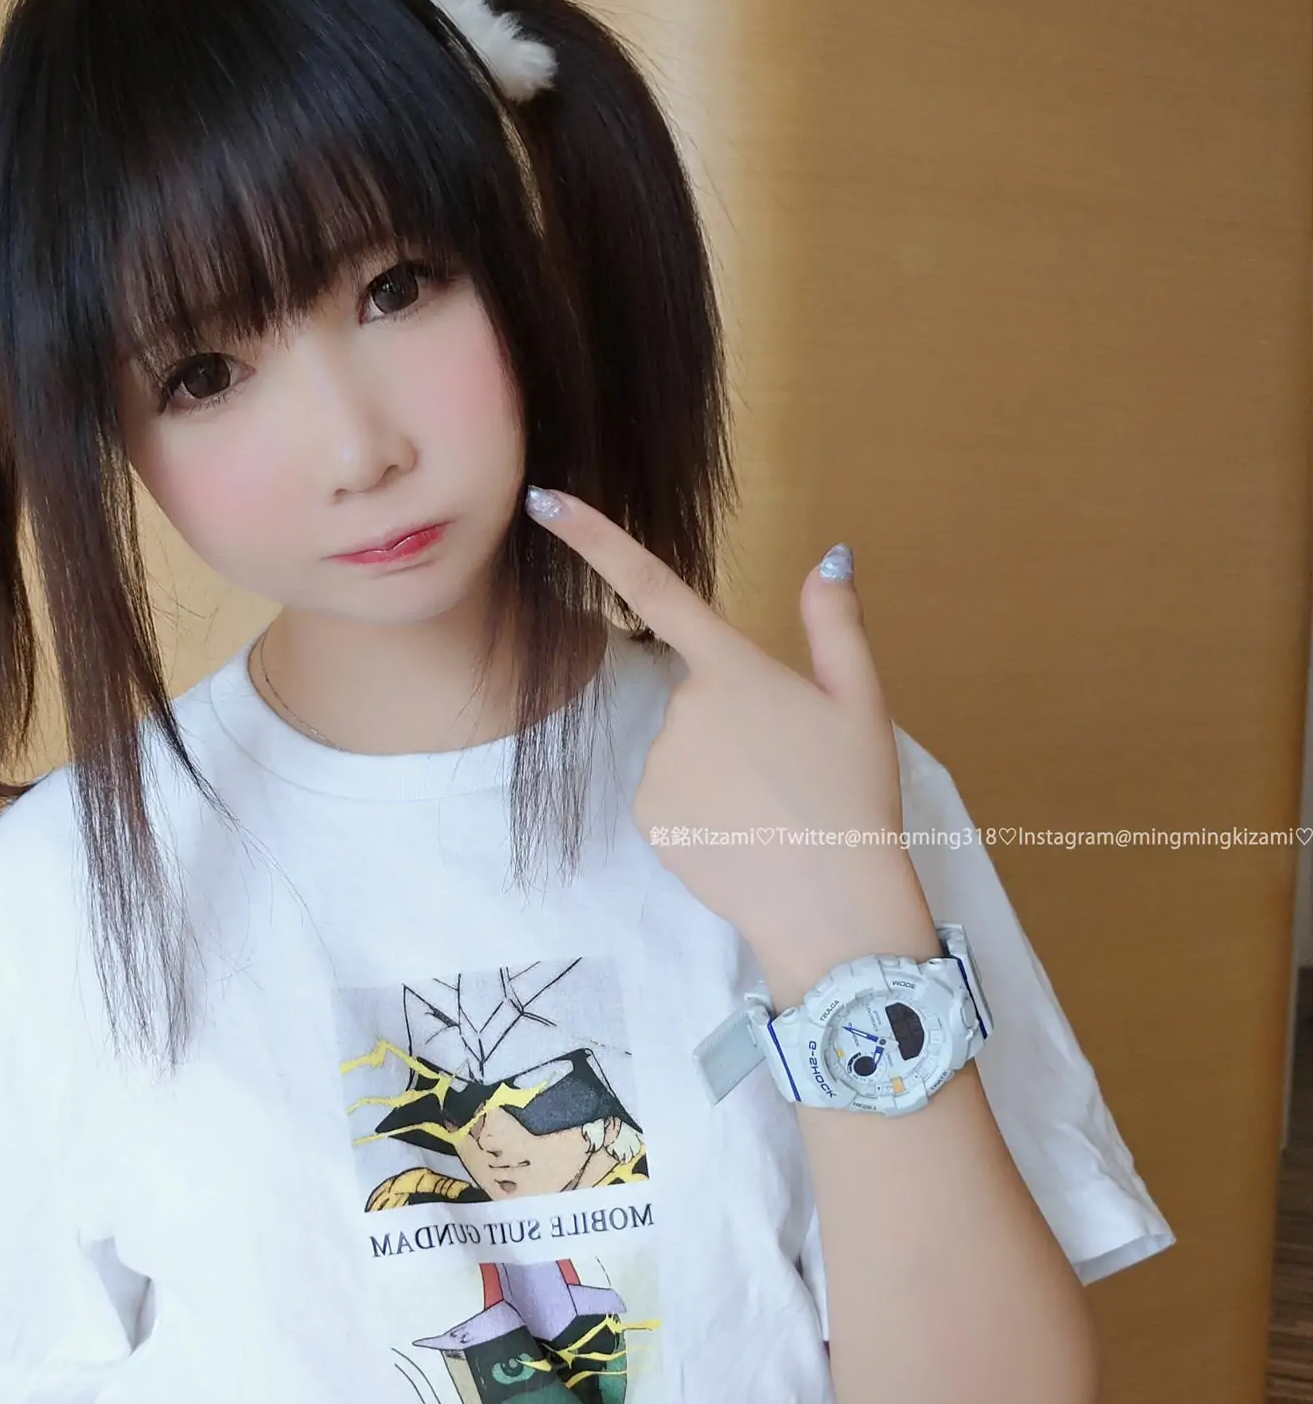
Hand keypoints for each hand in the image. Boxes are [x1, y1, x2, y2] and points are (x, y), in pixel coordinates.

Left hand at [525, 490, 938, 998]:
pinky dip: (700, 809)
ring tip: (770, 808)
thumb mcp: (862, 701)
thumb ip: (836, 622)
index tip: (543, 499)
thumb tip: (830, 556)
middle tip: (788, 767)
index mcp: (733, 669)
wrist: (829, 905)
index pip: (654, 586)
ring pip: (684, 749)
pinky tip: (741, 834)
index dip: (593, 538)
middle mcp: (681, 709)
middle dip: (735, 721)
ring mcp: (657, 764)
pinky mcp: (646, 815)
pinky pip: (669, 795)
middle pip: (698, 695)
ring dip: (719, 769)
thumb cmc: (853, 798)